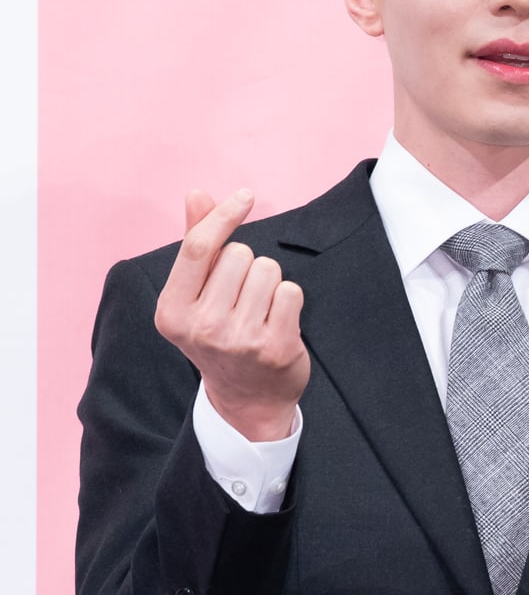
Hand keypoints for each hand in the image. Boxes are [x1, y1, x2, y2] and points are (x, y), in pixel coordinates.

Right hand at [154, 190, 308, 441]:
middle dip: (247, 266)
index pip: (198, 247)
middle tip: (242, 299)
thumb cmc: (221, 336)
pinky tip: (278, 323)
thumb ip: (196, 243)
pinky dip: (289, 300)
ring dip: (269, 283)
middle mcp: (201, 327)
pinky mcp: (274, 348)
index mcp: (172, 311)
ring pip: (268, 270)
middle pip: (239, 254)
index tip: (245, 197)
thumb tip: (196, 194)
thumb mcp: (196, 296)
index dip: (224, 216)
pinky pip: (291, 291)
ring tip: (260, 311)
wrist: (247, 400)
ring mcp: (238, 340)